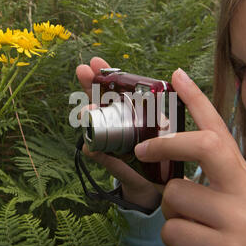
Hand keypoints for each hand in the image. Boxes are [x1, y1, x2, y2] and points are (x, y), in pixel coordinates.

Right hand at [76, 57, 160, 209]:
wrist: (154, 183)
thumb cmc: (161, 153)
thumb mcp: (163, 135)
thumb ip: (160, 120)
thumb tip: (161, 101)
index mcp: (131, 112)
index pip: (115, 89)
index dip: (106, 75)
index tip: (96, 62)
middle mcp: (115, 122)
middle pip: (98, 99)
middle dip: (89, 85)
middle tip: (82, 71)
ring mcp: (107, 138)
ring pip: (92, 122)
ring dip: (87, 114)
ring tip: (85, 111)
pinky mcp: (106, 158)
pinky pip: (95, 151)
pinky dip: (92, 149)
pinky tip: (89, 146)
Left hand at [134, 68, 245, 245]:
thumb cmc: (244, 230)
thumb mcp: (234, 196)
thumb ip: (209, 176)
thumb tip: (163, 157)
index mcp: (241, 173)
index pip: (219, 128)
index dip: (197, 99)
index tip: (176, 74)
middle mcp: (243, 188)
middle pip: (204, 145)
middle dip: (166, 143)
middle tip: (144, 150)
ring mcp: (237, 217)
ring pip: (176, 196)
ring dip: (172, 211)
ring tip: (194, 225)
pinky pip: (174, 230)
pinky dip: (176, 237)